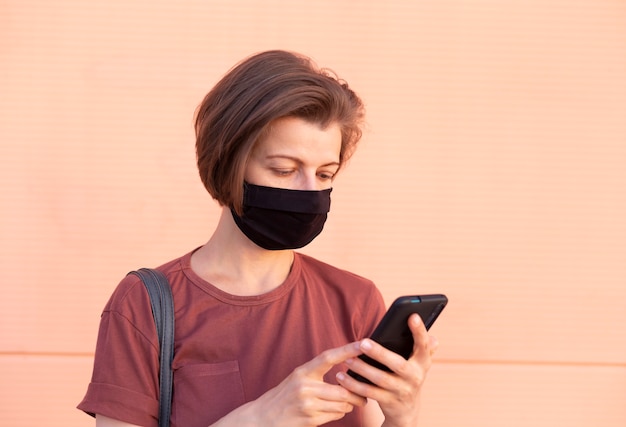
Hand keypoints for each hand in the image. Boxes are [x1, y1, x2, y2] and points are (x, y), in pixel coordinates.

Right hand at [215, 341, 367, 426]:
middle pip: (342, 389)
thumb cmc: (283, 397)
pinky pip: (335, 415)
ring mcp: (307, 404)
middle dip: (357, 395)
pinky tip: (332, 412)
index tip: (363, 344)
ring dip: (348, 406)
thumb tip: (346, 372)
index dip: (347, 350)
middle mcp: (304, 386)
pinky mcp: (309, 419)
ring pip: (342, 405)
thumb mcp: (297, 380)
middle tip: (363, 395)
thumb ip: (316, 375)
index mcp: (302, 372)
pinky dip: (339, 414)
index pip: (328, 357)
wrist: (262, 418)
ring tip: (347, 404)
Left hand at [336, 314, 438, 426]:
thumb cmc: (408, 377)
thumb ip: (424, 349)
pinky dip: (354, 385)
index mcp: (422, 363)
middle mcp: (415, 377)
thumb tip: (434, 338)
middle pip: (397, 364)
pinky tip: (342, 376)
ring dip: (362, 368)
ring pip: (380, 379)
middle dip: (380, 353)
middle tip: (362, 342)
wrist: (407, 411)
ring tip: (347, 358)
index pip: (423, 345)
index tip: (412, 316)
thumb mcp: (418, 364)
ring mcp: (402, 391)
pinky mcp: (389, 402)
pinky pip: (369, 393)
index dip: (419, 331)